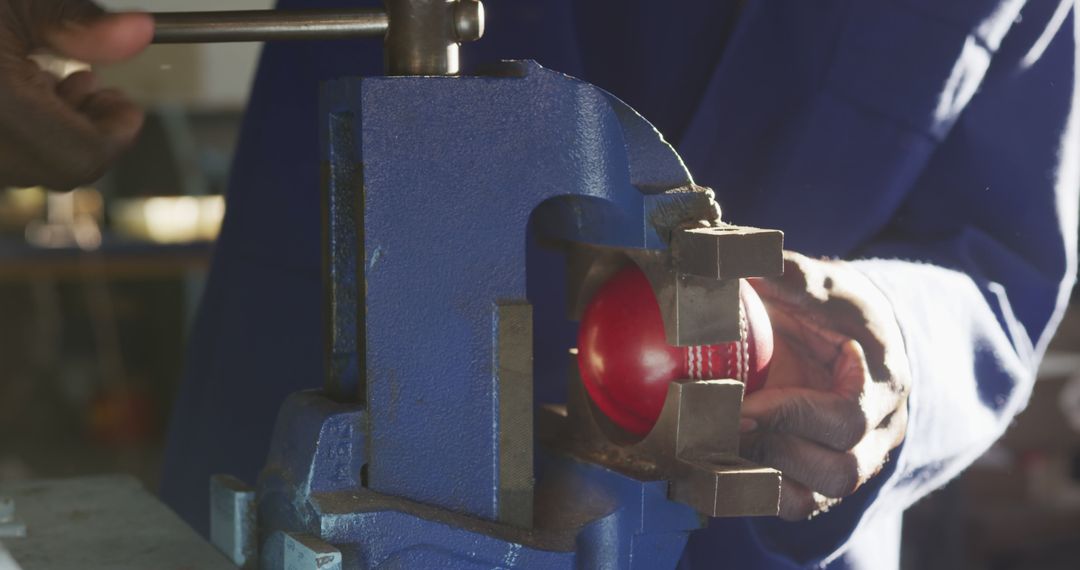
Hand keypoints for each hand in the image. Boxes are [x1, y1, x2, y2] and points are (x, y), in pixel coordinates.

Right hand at [0, 1, 151, 189]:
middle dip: (92, 132)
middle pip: (61, 168)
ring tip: (61, 80)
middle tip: (99, 92)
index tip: (128, 107)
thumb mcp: (19, 0)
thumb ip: (81, 23)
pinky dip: (26, 132)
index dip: (118, 135)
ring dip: (60, 131)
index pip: (82, 156)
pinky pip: (3, 158)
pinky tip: (27, 89)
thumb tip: (139, 32)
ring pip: (30, 169)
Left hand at [740, 251, 910, 520]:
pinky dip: (751, 493)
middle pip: (840, 469)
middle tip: (723, 426)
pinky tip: (709, 469)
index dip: (794, 416)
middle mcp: (874, 435)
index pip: (850, 417)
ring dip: (761, 476)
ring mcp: (847, 461)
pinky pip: (792, 505)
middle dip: (775, 450)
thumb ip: (791, 274)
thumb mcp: (826, 284)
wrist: (852, 339)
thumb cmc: (838, 309)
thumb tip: (736, 257)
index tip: (742, 406)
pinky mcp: (816, 479)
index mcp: (883, 385)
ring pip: (817, 497)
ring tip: (715, 447)